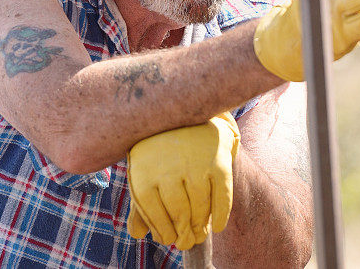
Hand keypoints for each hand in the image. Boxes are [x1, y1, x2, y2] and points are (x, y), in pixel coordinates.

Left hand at [126, 112, 240, 249]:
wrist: (189, 117)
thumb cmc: (162, 154)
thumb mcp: (146, 173)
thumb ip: (141, 205)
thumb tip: (138, 234)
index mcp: (143, 169)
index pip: (151, 211)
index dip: (161, 229)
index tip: (168, 238)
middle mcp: (168, 165)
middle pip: (178, 211)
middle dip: (183, 231)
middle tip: (187, 241)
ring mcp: (195, 162)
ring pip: (200, 206)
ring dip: (201, 225)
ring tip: (199, 232)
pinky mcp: (218, 160)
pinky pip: (222, 196)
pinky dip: (221, 215)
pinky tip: (218, 226)